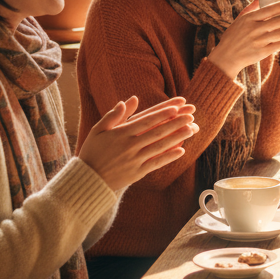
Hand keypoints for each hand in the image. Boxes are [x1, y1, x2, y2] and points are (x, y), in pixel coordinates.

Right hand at [79, 96, 197, 191]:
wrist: (88, 179)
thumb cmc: (92, 151)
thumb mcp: (98, 130)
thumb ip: (114, 115)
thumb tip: (131, 99)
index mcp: (120, 134)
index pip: (146, 121)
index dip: (162, 114)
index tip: (177, 107)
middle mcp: (129, 146)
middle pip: (157, 132)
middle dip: (175, 123)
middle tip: (191, 115)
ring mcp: (135, 160)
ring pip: (159, 147)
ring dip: (177, 137)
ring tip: (191, 129)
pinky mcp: (138, 173)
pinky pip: (156, 163)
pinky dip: (168, 157)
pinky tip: (182, 150)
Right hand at [207, 0, 279, 78]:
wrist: (226, 57)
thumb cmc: (233, 36)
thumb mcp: (239, 20)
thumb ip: (251, 8)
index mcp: (249, 19)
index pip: (268, 10)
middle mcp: (254, 29)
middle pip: (277, 21)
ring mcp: (258, 41)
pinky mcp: (261, 53)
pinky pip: (278, 46)